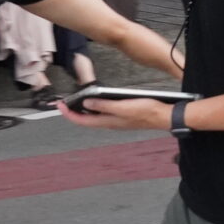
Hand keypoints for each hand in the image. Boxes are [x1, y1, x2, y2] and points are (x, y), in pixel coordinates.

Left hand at [62, 96, 177, 130]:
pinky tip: (97, 100)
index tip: (60, 105)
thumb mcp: (123, 107)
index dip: (69, 113)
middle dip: (74, 111)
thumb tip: (86, 103)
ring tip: (77, 100)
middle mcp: (110, 122)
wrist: (164, 116)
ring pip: (94, 117)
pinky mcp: (123, 115)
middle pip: (86, 119)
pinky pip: (104, 113)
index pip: (82, 120)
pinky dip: (96, 107)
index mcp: (107, 121)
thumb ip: (104, 106)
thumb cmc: (146, 112)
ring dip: (84, 109)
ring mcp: (116, 120)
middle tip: (65, 102)